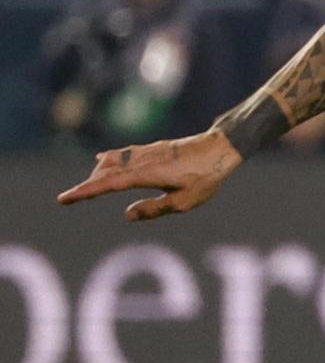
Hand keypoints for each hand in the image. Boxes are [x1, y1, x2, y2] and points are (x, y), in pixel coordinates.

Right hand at [56, 130, 243, 221]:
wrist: (220, 148)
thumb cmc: (206, 177)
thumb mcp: (184, 201)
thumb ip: (154, 209)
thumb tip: (127, 215)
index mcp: (146, 174)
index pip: (108, 184)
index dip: (85, 191)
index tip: (65, 198)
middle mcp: (142, 160)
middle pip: (106, 172)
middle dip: (87, 185)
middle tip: (69, 198)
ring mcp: (146, 152)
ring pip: (113, 161)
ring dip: (98, 173)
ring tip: (87, 185)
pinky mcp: (153, 149)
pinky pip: (124, 154)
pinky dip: (109, 159)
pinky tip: (102, 160)